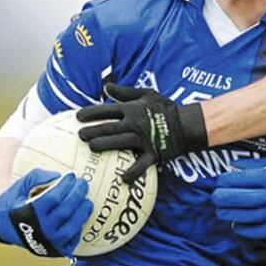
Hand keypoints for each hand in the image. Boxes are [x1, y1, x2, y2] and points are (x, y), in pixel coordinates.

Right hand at [0, 169, 92, 256]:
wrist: (2, 228)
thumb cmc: (12, 204)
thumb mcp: (20, 186)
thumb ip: (38, 176)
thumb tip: (60, 176)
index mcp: (30, 213)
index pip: (54, 197)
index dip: (65, 185)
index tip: (71, 176)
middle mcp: (41, 229)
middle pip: (66, 210)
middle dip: (77, 194)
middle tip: (83, 184)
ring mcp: (50, 242)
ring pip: (73, 226)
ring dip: (83, 212)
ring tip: (87, 201)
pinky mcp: (56, 250)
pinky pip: (73, 239)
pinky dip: (79, 228)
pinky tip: (80, 217)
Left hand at [77, 83, 208, 181]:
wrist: (187, 124)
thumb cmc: (166, 108)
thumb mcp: (147, 94)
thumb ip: (125, 92)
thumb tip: (106, 86)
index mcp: (132, 109)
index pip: (108, 110)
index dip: (91, 112)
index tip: (78, 117)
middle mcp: (136, 124)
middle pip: (110, 127)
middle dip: (93, 131)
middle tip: (80, 135)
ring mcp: (144, 140)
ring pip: (121, 143)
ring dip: (105, 145)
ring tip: (91, 149)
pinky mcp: (153, 153)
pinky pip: (142, 164)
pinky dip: (133, 172)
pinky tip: (122, 178)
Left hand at [213, 156, 265, 239]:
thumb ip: (254, 164)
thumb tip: (233, 166)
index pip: (241, 180)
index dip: (226, 181)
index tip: (220, 181)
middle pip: (240, 199)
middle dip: (222, 198)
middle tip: (216, 197)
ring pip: (245, 216)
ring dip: (229, 214)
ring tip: (222, 211)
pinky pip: (256, 230)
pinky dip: (243, 228)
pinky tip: (236, 223)